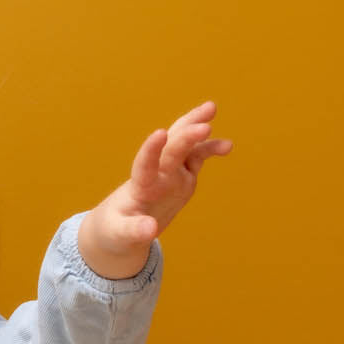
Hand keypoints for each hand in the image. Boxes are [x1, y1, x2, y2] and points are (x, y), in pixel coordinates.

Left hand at [78, 102, 231, 277]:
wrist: (121, 226)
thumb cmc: (116, 230)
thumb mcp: (121, 235)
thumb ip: (135, 231)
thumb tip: (150, 229)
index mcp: (140, 187)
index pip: (144, 164)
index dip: (151, 149)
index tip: (160, 133)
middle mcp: (156, 174)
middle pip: (170, 149)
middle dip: (185, 137)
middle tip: (204, 125)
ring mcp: (170, 173)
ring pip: (184, 144)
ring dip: (195, 128)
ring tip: (211, 108)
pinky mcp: (182, 176)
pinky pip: (196, 157)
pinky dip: (209, 148)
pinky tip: (227, 145)